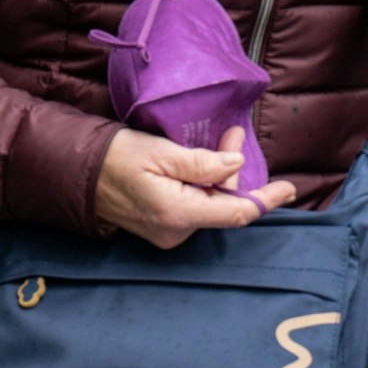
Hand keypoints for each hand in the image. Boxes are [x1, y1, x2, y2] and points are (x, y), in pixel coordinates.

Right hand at [94, 126, 297, 249]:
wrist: (77, 173)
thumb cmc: (114, 158)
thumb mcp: (160, 152)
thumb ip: (201, 162)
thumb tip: (236, 162)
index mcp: (178, 215)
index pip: (236, 212)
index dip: (266, 199)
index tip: (290, 187)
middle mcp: (176, 232)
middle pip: (224, 205)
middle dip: (234, 172)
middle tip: (234, 133)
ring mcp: (169, 234)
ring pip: (210, 206)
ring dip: (219, 176)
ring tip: (220, 141)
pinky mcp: (163, 229)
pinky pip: (196, 208)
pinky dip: (204, 186)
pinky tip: (202, 164)